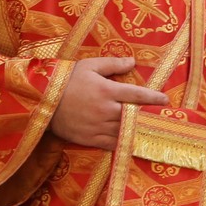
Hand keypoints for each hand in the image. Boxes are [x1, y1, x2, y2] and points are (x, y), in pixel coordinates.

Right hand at [49, 55, 168, 149]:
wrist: (39, 101)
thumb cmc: (65, 80)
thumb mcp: (89, 66)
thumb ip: (113, 64)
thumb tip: (133, 61)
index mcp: (107, 91)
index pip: (137, 95)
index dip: (154, 98)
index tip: (165, 100)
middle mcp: (105, 110)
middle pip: (134, 115)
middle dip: (149, 116)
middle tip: (162, 118)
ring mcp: (97, 126)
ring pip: (125, 131)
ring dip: (138, 131)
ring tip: (150, 130)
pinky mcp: (89, 139)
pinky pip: (112, 144)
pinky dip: (123, 143)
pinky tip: (132, 142)